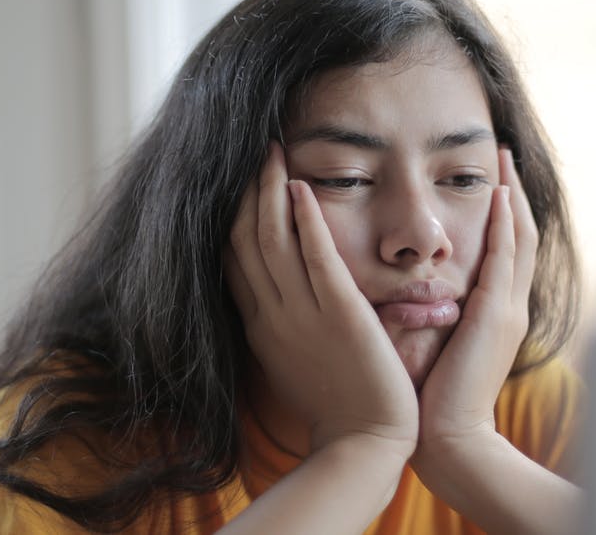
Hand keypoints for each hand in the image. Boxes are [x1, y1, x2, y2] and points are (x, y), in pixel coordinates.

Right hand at [225, 142, 418, 455]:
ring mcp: (302, 315)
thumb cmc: (338, 407)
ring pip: (272, 240)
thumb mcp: (296, 361)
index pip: (233, 260)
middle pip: (244, 240)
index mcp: (262, 327)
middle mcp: (273, 315)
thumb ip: (283, 326)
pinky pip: (315, 257)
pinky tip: (300, 187)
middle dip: (246, 191)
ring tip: (272, 151)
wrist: (364, 446)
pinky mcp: (340, 315)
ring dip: (270, 190)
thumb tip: (277, 298)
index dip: (231, 217)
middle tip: (254, 150)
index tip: (236, 183)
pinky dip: (304, 219)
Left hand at [413, 148, 537, 455]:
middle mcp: (508, 305)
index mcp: (493, 313)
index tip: (488, 180)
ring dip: (512, 195)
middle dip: (511, 192)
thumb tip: (401, 292)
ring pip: (519, 237)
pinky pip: (506, 257)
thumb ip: (428, 314)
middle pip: (518, 234)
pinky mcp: (497, 315)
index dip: (499, 213)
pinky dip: (505, 223)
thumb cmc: (431, 399)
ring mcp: (508, 308)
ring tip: (503, 160)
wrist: (450, 440)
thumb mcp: (434, 345)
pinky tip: (499, 193)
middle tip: (502, 154)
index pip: (502, 250)